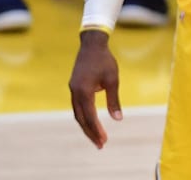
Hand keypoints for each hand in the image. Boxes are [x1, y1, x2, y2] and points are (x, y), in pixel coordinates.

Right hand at [69, 30, 120, 148]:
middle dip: (90, 133)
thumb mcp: (113, 80)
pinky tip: (91, 122)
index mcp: (84, 91)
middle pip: (81, 118)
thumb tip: (118, 119)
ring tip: (96, 137)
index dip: (97, 130)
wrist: (92, 45)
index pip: (90, 116)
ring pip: (77, 114)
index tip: (104, 141)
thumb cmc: (105, 61)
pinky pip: (77, 106)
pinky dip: (83, 116)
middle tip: (100, 145)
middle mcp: (75, 92)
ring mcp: (72, 90)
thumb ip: (114, 100)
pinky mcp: (74, 87)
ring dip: (86, 126)